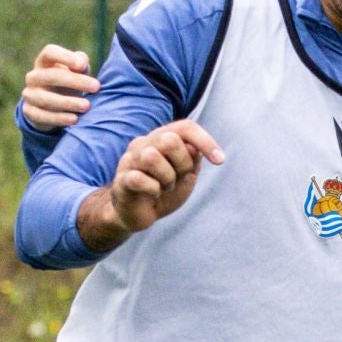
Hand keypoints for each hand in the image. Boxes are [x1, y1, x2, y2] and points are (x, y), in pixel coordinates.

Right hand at [22, 45, 99, 131]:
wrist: (53, 107)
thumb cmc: (69, 83)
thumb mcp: (76, 71)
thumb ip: (81, 63)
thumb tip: (82, 63)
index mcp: (44, 62)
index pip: (50, 52)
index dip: (65, 57)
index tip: (82, 66)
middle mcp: (33, 76)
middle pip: (52, 75)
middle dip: (75, 81)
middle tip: (96, 87)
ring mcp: (29, 95)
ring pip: (46, 98)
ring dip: (68, 102)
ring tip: (87, 106)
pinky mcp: (30, 112)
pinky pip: (42, 116)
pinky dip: (59, 118)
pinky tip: (74, 119)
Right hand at [108, 120, 224, 233]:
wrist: (138, 214)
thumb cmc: (162, 191)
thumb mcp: (185, 175)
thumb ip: (193, 158)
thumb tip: (194, 147)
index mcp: (161, 138)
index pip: (186, 127)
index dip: (205, 141)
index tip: (220, 161)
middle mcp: (144, 143)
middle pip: (169, 140)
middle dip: (182, 164)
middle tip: (177, 178)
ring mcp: (130, 160)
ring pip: (152, 157)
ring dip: (166, 179)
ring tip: (164, 188)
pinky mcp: (121, 180)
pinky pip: (139, 179)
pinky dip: (153, 190)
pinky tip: (153, 195)